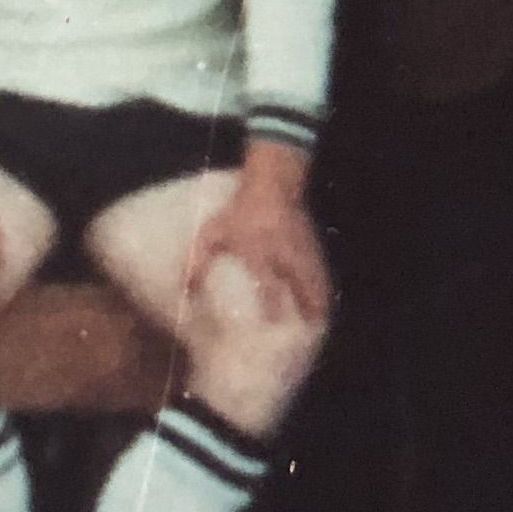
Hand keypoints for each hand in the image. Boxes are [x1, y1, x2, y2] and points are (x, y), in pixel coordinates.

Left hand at [188, 144, 332, 325]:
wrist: (271, 184)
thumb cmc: (236, 211)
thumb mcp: (212, 234)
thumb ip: (198, 263)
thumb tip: (186, 292)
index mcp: (258, 251)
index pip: (267, 281)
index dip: (271, 302)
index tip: (273, 321)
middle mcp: (282, 252)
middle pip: (301, 282)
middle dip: (307, 304)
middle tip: (310, 327)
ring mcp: (301, 248)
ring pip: (315, 277)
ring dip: (319, 298)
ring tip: (320, 320)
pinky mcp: (312, 245)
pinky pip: (321, 270)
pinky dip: (324, 286)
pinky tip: (325, 298)